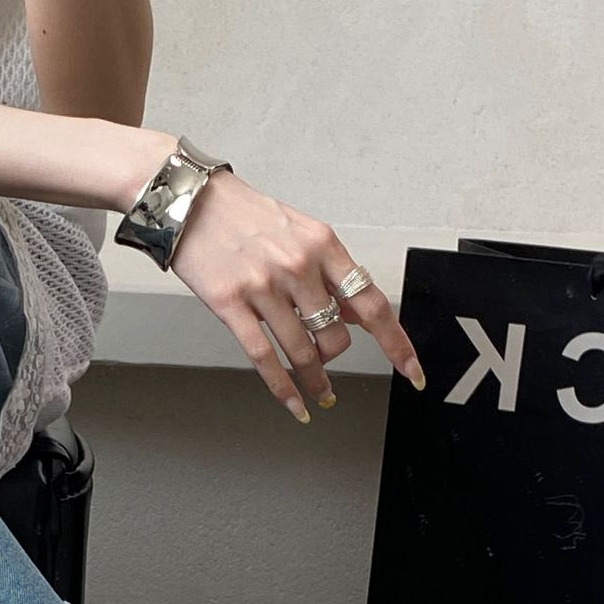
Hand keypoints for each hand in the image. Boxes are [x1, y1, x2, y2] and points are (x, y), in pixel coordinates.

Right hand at [168, 165, 425, 421]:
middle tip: (329, 365)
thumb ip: (330, 273)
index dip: (396, 343)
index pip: (372, 303)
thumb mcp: (301, 233)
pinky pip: (264, 357)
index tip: (412, 370)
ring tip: (320, 393)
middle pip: (335, 334)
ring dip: (315, 381)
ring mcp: (263, 286)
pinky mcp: (231, 304)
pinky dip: (283, 387)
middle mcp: (297, 265)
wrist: (191, 201)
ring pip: (302, 351)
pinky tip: (294, 402)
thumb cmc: (245, 216)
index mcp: (322, 245)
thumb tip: (357, 312)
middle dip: (336, 357)